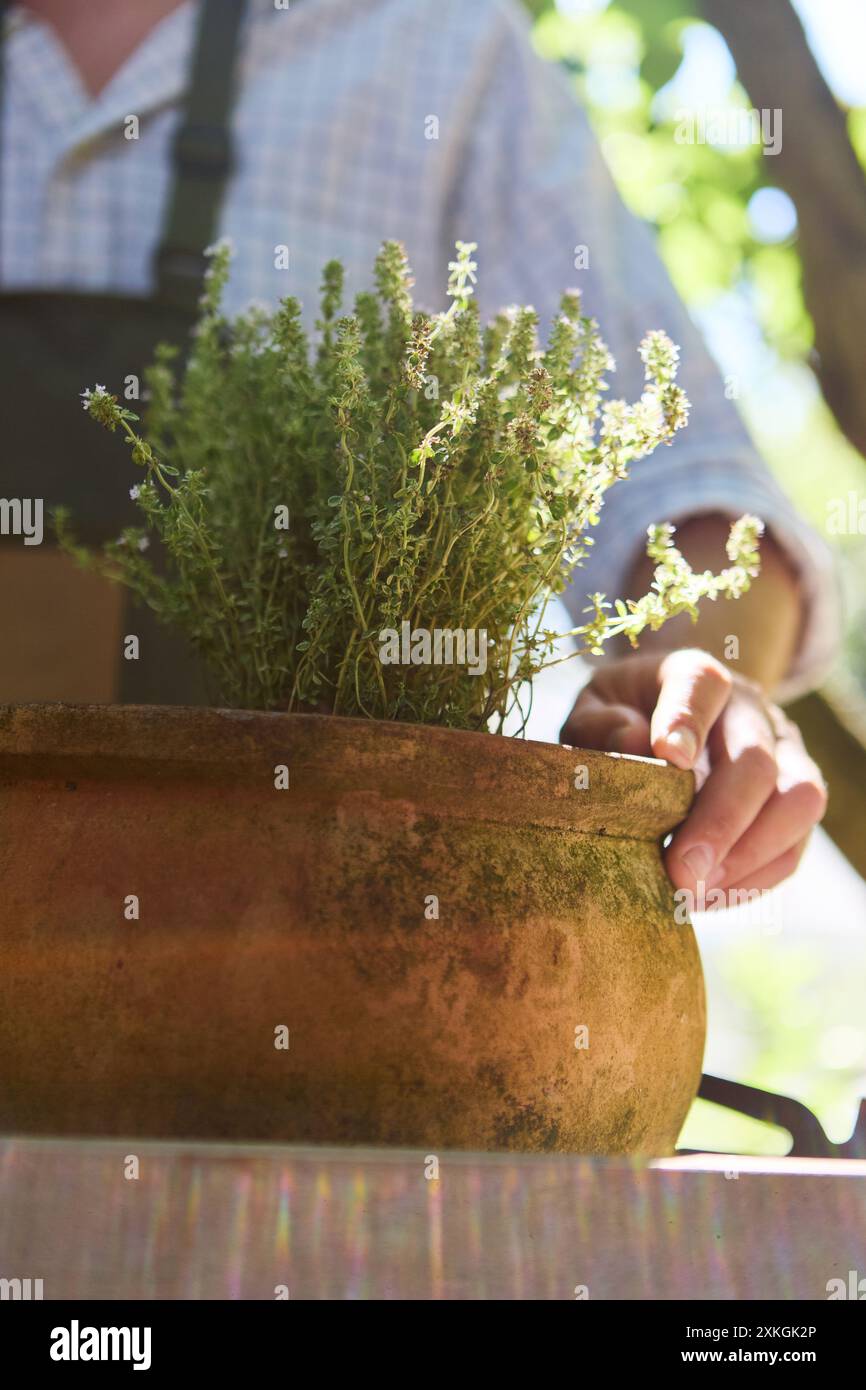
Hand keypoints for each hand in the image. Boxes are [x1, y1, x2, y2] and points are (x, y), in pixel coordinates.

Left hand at [560, 648, 827, 899]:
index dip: (688, 719)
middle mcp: (750, 709)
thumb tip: (635, 741)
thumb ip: (600, 724)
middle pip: (757, 758)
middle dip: (721, 820)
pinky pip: (795, 844)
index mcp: (694, 676)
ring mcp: (784, 753)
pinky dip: (755, 878)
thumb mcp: (593, 711)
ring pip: (799, 800)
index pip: (702, 684)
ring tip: (695, 890)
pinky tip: (709, 895)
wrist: (661, 722)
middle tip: (680, 870)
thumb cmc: (621, 720)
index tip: (669, 758)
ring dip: (749, 854)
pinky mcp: (795, 799)